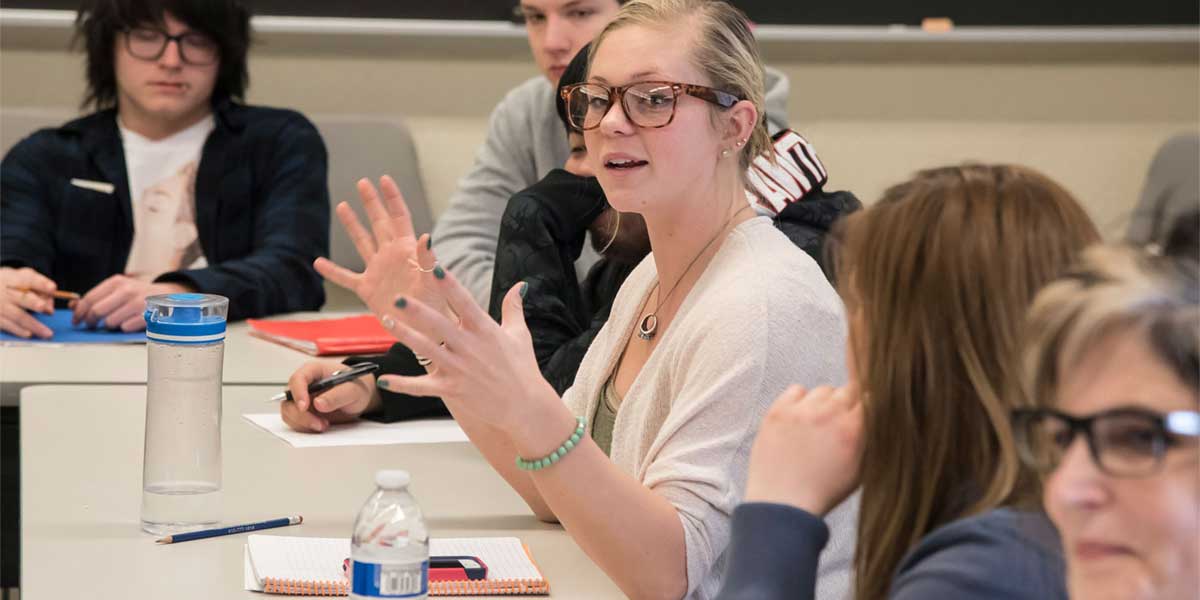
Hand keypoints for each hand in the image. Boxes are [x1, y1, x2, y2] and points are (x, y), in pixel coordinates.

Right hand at [0, 267, 55, 337]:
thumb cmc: (7, 284)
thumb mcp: (18, 277)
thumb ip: (38, 285)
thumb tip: (51, 298)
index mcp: (11, 278)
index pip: (27, 279)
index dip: (40, 283)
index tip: (52, 288)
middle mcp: (4, 292)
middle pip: (22, 298)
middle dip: (35, 304)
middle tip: (49, 311)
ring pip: (18, 316)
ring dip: (34, 325)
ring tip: (48, 333)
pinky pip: (7, 325)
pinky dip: (18, 330)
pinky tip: (29, 334)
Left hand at [72, 275, 188, 330]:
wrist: (168, 296)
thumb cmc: (137, 294)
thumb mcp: (117, 289)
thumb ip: (95, 297)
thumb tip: (72, 305)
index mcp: (117, 282)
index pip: (89, 298)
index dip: (79, 312)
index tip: (76, 320)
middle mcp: (128, 290)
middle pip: (97, 311)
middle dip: (91, 321)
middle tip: (91, 325)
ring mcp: (139, 303)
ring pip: (110, 322)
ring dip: (110, 325)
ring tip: (116, 321)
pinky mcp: (148, 316)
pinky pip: (125, 328)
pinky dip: (124, 328)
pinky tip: (129, 323)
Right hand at [281, 360, 380, 432]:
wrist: (358, 397)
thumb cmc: (355, 386)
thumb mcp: (353, 390)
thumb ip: (337, 395)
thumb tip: (318, 404)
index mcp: (313, 371)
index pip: (298, 379)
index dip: (298, 393)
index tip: (304, 407)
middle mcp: (303, 385)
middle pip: (289, 399)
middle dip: (301, 415)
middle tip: (319, 424)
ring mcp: (301, 399)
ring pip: (289, 413)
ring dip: (304, 423)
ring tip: (325, 425)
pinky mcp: (303, 412)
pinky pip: (296, 422)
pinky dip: (306, 428)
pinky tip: (322, 426)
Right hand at [316, 176, 447, 318]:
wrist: (425, 332)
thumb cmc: (435, 307)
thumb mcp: (432, 282)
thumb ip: (427, 259)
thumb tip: (427, 236)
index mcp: (407, 251)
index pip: (399, 217)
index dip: (392, 198)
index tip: (383, 179)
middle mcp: (391, 256)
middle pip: (379, 223)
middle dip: (371, 203)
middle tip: (362, 182)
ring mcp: (378, 271)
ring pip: (362, 243)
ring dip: (352, 225)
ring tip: (342, 205)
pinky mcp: (368, 290)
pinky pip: (346, 278)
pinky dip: (332, 271)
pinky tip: (318, 263)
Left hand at [374, 265, 556, 437]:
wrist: (525, 406)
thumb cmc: (523, 369)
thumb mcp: (520, 334)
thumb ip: (514, 308)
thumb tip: (520, 285)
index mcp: (485, 330)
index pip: (464, 302)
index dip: (449, 285)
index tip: (435, 269)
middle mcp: (470, 347)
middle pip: (439, 324)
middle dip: (417, 310)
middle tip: (398, 298)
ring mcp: (459, 368)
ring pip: (426, 349)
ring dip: (404, 334)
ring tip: (386, 320)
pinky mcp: (452, 389)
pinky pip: (423, 386)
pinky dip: (403, 384)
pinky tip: (384, 379)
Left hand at [744, 384, 863, 515]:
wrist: (783, 502)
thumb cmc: (823, 491)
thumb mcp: (860, 470)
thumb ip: (871, 441)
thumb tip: (878, 418)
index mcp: (852, 430)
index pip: (870, 398)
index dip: (867, 407)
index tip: (861, 415)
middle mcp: (828, 414)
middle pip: (847, 391)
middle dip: (847, 405)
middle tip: (838, 423)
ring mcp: (801, 411)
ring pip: (823, 390)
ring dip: (824, 402)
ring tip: (817, 424)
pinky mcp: (778, 411)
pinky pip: (796, 390)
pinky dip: (800, 400)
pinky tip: (799, 419)